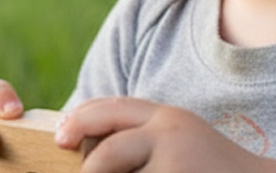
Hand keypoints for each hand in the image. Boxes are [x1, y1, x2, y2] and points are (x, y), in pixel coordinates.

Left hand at [58, 97, 275, 172]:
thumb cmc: (214, 171)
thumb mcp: (181, 143)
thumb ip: (148, 139)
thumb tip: (96, 146)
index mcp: (168, 118)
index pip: (115, 108)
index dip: (82, 117)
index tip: (60, 135)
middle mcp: (169, 131)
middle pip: (108, 142)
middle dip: (84, 163)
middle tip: (66, 164)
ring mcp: (174, 161)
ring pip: (113, 165)